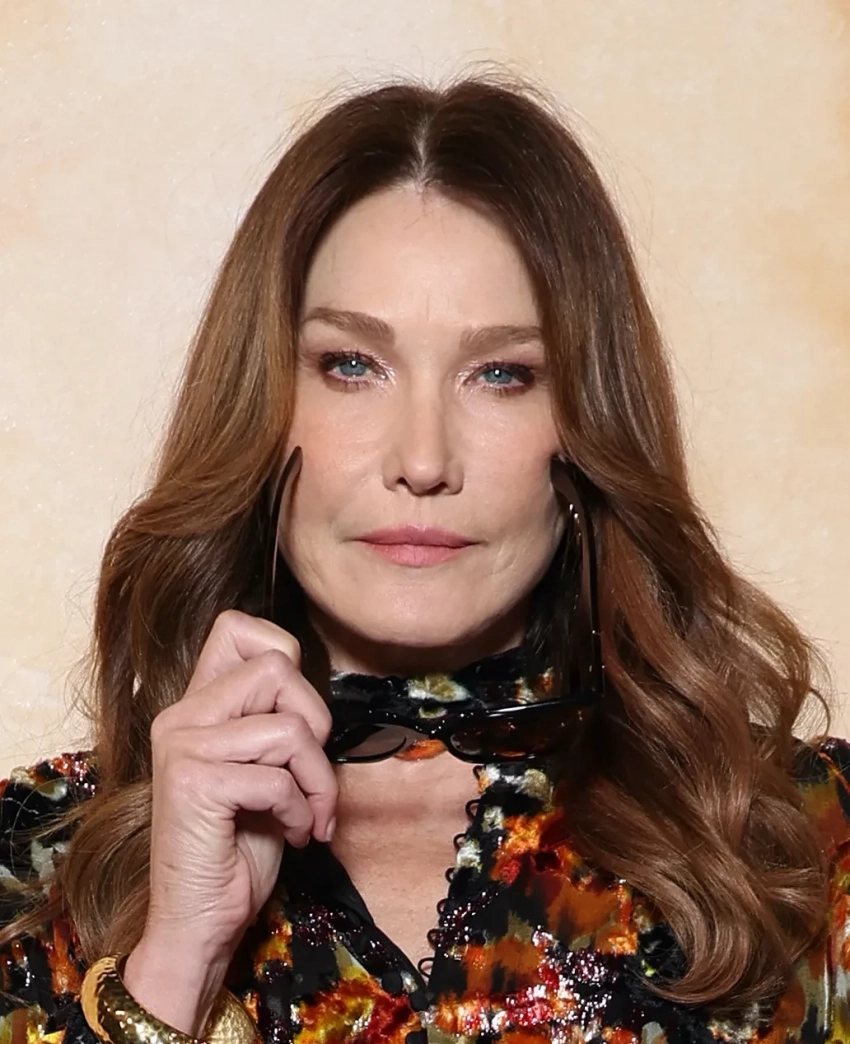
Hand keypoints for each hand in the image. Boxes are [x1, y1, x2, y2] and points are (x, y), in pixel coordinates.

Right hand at [122, 609, 336, 1034]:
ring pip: (288, 727)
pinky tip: (293, 834)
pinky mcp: (195, 784)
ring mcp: (183, 747)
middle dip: (317, 723)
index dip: (284, 653)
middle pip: (278, 669)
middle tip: (313, 775)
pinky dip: (302, 810)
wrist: (200, 923)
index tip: (298, 714)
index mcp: (196, 705)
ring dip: (318, 779)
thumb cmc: (240, 846)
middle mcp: (181, 716)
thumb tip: (312, 691)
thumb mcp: (262, 767)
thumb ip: (273, 719)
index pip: (237, 627)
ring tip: (310, 814)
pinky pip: (278, 777)